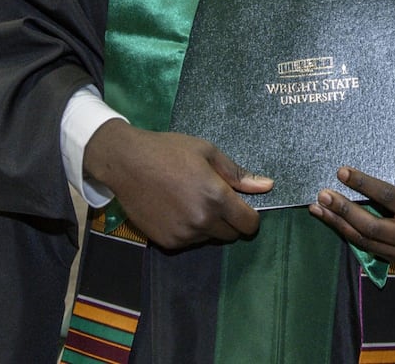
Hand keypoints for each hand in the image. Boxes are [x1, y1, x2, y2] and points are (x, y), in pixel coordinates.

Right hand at [82, 120, 271, 249]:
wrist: (127, 163)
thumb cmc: (169, 151)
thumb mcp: (207, 153)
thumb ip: (238, 174)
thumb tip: (268, 186)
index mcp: (216, 198)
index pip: (249, 224)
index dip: (250, 216)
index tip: (241, 206)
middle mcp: (202, 221)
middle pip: (231, 234)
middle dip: (229, 220)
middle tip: (212, 198)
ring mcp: (183, 235)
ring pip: (209, 238)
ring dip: (208, 225)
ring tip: (189, 200)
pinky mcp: (167, 242)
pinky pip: (189, 242)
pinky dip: (188, 230)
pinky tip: (175, 209)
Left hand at [309, 166, 394, 262]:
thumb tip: (372, 155)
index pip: (390, 197)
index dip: (364, 184)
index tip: (342, 172)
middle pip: (372, 227)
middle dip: (344, 210)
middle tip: (323, 194)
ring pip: (366, 242)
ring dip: (339, 225)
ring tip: (319, 208)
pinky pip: (370, 248)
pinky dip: (349, 234)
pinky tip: (334, 221)